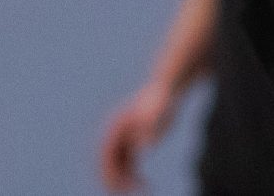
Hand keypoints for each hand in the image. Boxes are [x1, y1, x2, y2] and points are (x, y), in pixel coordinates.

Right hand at [97, 78, 180, 192]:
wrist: (168, 89)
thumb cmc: (164, 101)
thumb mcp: (159, 114)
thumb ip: (151, 128)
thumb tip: (144, 146)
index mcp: (116, 127)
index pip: (105, 154)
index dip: (109, 172)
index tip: (119, 188)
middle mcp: (115, 134)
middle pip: (107, 162)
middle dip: (114, 180)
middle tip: (126, 195)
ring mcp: (123, 138)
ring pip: (117, 166)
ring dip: (125, 181)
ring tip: (144, 190)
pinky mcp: (132, 142)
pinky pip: (127, 165)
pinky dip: (132, 176)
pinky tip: (146, 184)